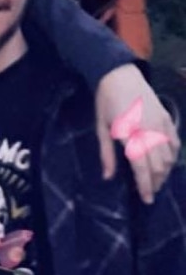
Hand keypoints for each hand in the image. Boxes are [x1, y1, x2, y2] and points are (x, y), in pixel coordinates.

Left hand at [96, 64, 180, 203]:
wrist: (119, 75)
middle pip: (157, 165)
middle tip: (150, 192)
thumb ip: (106, 153)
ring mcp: (160, 124)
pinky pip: (174, 141)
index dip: (145, 185)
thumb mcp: (101, 128)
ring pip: (168, 156)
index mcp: (129, 134)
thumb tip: (107, 177)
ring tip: (156, 180)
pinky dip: (172, 155)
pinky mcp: (167, 118)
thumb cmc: (105, 102)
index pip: (141, 167)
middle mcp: (148, 131)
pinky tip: (167, 162)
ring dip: (164, 171)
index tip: (146, 199)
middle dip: (155, 182)